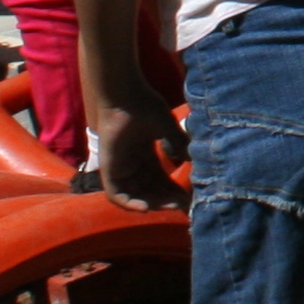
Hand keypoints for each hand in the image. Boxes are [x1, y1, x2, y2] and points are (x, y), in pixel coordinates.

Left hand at [91, 96, 188, 211]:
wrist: (124, 96)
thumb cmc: (144, 106)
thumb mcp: (167, 128)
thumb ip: (179, 143)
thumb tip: (194, 158)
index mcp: (144, 154)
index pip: (160, 179)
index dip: (174, 189)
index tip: (190, 197)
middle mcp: (132, 164)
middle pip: (150, 190)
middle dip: (167, 199)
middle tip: (185, 206)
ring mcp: (119, 167)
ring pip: (135, 195)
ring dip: (153, 203)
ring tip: (171, 207)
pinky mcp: (108, 169)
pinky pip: (116, 195)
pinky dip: (130, 204)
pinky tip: (147, 207)